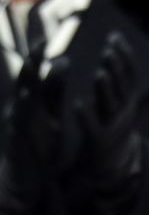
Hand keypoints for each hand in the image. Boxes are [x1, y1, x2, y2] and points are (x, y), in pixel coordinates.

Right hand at [0, 50, 67, 214]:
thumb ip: (56, 89)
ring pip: (23, 98)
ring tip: (34, 64)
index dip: (40, 58)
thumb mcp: (51, 112)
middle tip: (40, 43)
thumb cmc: (41, 141)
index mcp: (35, 101)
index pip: (37, 75)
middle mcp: (24, 108)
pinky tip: (30, 97)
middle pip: (28, 81)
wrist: (29, 176)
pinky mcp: (19, 138)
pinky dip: (25, 108)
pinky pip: (21, 120)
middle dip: (33, 62)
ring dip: (28, 81)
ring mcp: (20, 123)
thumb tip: (63, 60)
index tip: (46, 38)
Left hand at [75, 31, 142, 214]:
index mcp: (128, 101)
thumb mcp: (117, 104)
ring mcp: (113, 127)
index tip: (115, 36)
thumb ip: (114, 81)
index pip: (130, 75)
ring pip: (111, 105)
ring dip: (106, 89)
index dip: (124, 56)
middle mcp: (124, 113)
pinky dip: (86, 115)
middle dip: (117, 69)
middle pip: (123, 88)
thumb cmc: (109, 129)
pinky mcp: (99, 141)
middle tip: (108, 51)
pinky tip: (77, 104)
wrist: (112, 165)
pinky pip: (93, 127)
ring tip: (99, 73)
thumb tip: (112, 53)